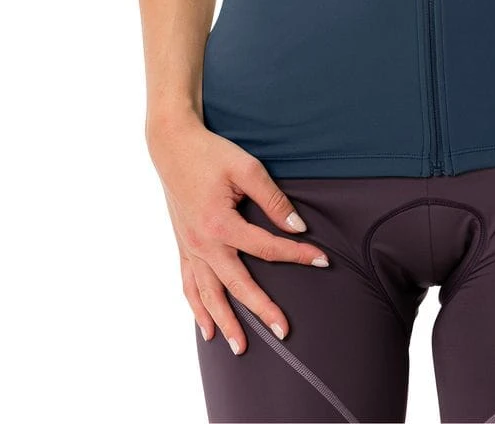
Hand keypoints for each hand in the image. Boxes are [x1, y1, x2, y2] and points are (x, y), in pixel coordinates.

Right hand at [147, 117, 329, 354]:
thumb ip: (272, 198)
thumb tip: (296, 226)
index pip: (267, 247)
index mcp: (221, 223)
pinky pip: (189, 285)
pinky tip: (206, 329)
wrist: (172, 146)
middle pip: (238, 284)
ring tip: (240, 348)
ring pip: (209, 295)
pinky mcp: (183, 247)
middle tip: (284, 333)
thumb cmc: (211, 153)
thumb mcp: (246, 168)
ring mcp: (190, 248)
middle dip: (262, 310)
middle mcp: (204, 243)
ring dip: (225, 322)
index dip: (297, 255)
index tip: (323, 260)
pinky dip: (197, 309)